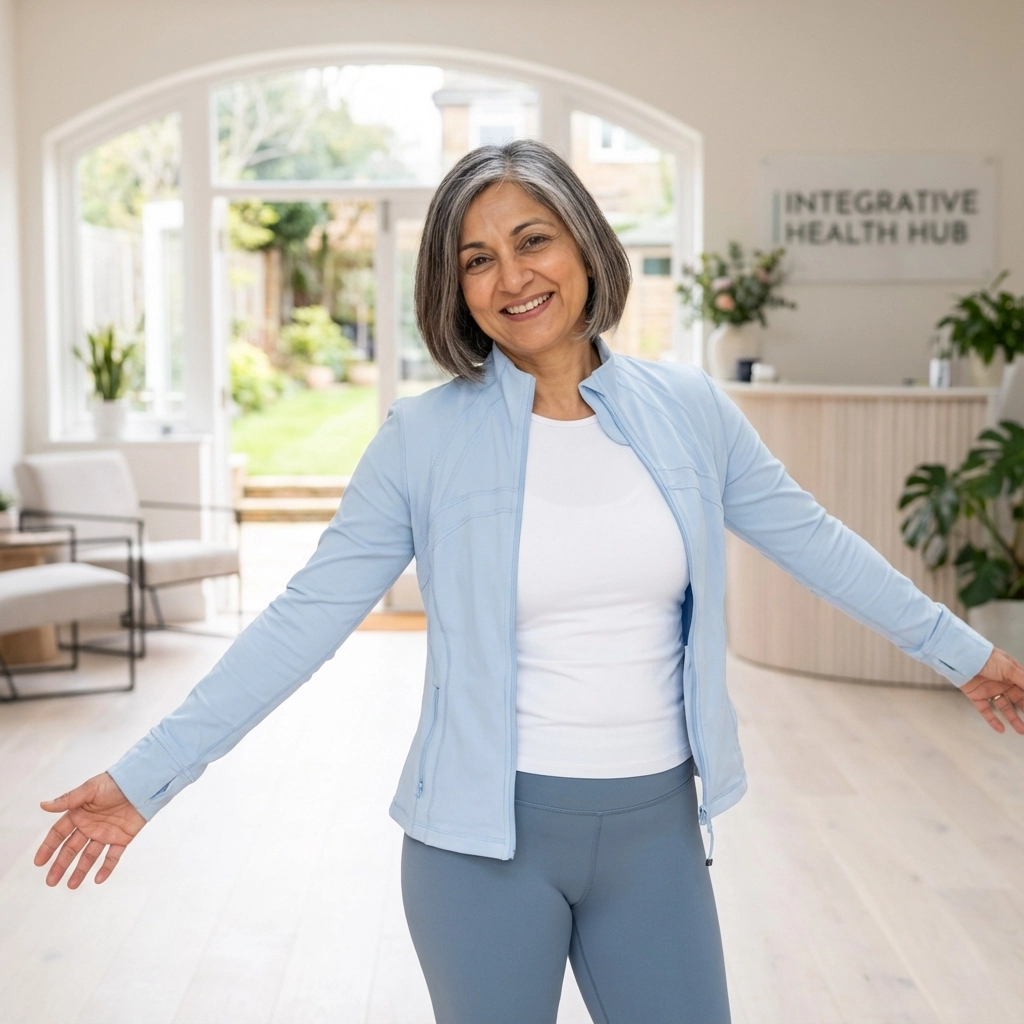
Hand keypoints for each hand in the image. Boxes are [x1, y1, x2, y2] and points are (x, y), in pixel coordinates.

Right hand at [34, 772, 145, 887]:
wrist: (143, 784)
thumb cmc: (115, 783)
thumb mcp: (89, 790)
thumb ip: (68, 800)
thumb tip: (43, 805)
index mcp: (79, 814)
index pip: (59, 834)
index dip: (48, 847)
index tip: (39, 862)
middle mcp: (90, 826)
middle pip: (72, 848)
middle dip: (61, 864)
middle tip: (51, 881)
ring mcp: (105, 833)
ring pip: (90, 856)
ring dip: (81, 870)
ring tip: (71, 885)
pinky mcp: (122, 838)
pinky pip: (113, 856)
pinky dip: (106, 868)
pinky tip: (98, 879)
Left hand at [961, 648, 1023, 734]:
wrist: (961, 658)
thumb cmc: (986, 658)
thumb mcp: (1009, 669)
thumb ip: (1023, 681)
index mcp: (1012, 674)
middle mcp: (1002, 682)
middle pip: (1017, 700)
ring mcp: (989, 689)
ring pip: (1004, 707)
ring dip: (1013, 719)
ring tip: (1022, 731)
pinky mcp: (976, 696)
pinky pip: (986, 710)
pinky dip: (992, 720)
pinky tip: (1001, 730)